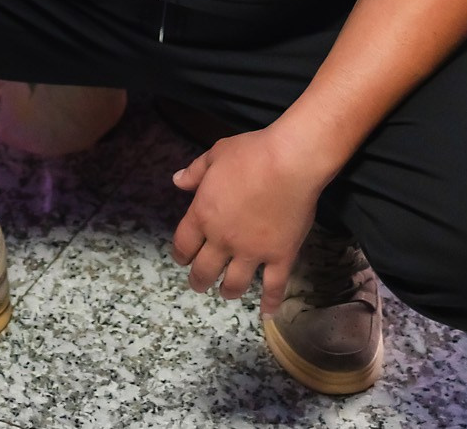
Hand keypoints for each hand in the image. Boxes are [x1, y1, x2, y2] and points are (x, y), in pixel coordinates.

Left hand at [171, 123, 325, 312]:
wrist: (289, 162)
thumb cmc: (251, 153)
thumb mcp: (216, 154)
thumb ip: (196, 171)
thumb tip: (176, 181)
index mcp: (203, 214)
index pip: (183, 244)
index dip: (181, 254)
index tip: (183, 258)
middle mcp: (223, 240)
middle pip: (204, 271)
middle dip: (199, 280)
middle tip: (200, 283)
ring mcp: (252, 252)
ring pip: (234, 284)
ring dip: (227, 290)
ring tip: (227, 292)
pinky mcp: (280, 257)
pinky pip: (274, 287)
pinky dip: (270, 302)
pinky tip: (267, 313)